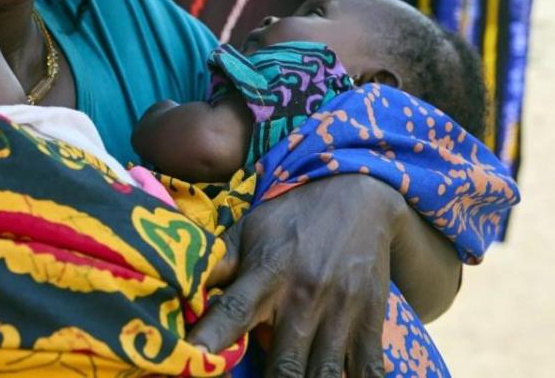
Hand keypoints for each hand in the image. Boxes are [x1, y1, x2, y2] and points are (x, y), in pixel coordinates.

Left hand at [189, 174, 400, 377]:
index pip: (235, 308)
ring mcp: (342, 312)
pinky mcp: (372, 321)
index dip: (212, 336)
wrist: (356, 194)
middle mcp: (304, 296)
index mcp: (268, 272)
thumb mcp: (250, 229)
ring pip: (323, 376)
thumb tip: (181, 288)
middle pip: (285, 365)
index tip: (196, 356)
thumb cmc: (291, 217)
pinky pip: (367, 371)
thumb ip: (219, 264)